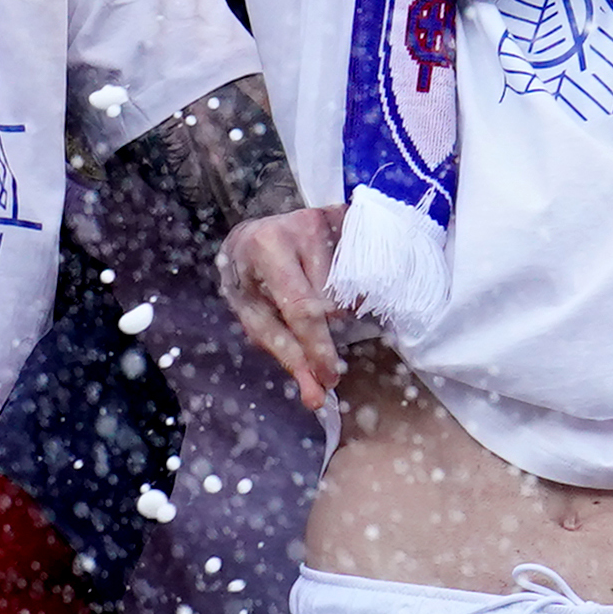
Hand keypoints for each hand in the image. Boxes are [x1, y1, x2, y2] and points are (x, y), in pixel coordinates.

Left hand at [220, 204, 349, 410]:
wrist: (253, 235)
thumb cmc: (250, 281)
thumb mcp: (255, 318)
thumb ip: (286, 355)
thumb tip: (316, 396)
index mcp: (266, 248)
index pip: (303, 307)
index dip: (319, 348)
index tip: (328, 378)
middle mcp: (300, 226)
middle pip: (332, 301)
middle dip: (321, 326)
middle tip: (309, 335)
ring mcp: (328, 218)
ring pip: (349, 289)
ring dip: (335, 306)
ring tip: (309, 293)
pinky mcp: (347, 216)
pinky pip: (362, 269)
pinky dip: (348, 287)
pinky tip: (327, 279)